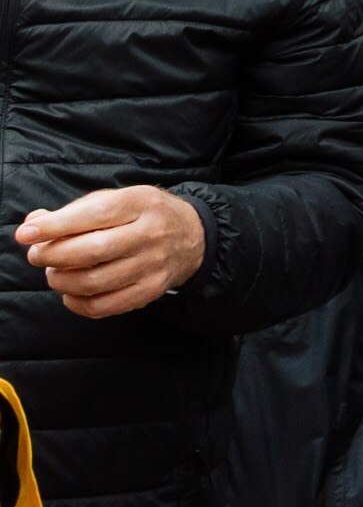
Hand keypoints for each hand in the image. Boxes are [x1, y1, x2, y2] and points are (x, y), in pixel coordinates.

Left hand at [15, 185, 206, 317]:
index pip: (93, 215)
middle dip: (53, 256)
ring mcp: (152, 265)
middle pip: (92, 251)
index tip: (26, 234)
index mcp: (140, 203)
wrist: (192, 237)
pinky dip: (76, 303)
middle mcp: (151, 233)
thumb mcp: (115, 200)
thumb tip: (33, 224)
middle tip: (38, 255)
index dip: (55, 226)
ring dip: (61, 281)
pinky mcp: (150, 291)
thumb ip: (73, 211)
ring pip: (94, 282)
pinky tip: (71, 292)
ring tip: (56, 272)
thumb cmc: (142, 216)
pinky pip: (103, 306)